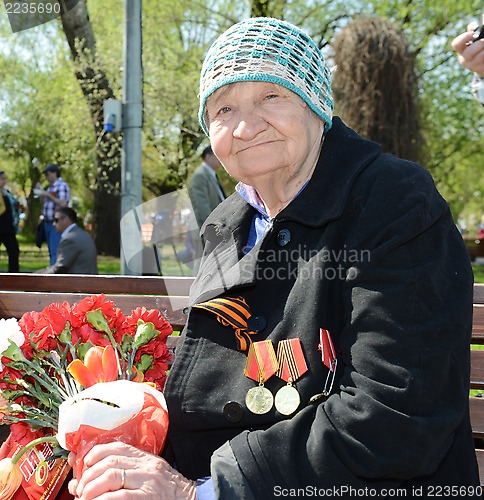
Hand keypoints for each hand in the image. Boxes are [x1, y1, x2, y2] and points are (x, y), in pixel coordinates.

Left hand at [68, 442, 195, 499]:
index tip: (84, 464)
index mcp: (146, 459)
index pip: (117, 447)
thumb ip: (125, 474)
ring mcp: (148, 482)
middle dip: (89, 476)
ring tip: (85, 498)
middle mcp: (147, 467)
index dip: (96, 453)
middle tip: (80, 489)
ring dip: (91, 489)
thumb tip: (84, 480)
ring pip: (111, 476)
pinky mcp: (148, 498)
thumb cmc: (168, 492)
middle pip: (110, 462)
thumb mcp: (149, 476)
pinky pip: (119, 496)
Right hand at [451, 30, 483, 76]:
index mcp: (461, 49)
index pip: (456, 44)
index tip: (473, 34)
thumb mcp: (474, 38)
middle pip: (469, 52)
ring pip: (480, 57)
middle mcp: (464, 59)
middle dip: (479, 44)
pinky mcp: (480, 69)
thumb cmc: (479, 47)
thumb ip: (473, 30)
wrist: (483, 63)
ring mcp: (472, 66)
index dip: (464, 38)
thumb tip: (473, 25)